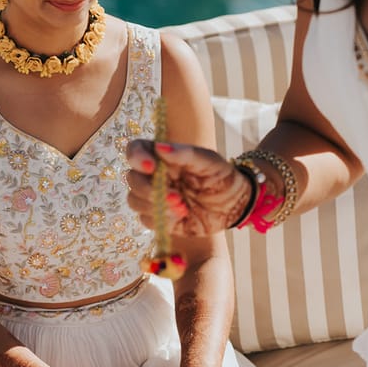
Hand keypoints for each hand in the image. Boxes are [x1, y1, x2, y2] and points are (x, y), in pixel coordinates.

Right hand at [126, 140, 252, 235]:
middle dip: (148, 189)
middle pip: (132, 179)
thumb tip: (160, 147)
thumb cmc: (222, 176)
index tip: (151, 167)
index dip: (136, 157)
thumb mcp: (208, 161)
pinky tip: (181, 216)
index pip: (135, 150)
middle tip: (175, 196)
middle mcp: (154, 176)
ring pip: (135, 200)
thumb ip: (184, 154)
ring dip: (156, 205)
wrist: (235, 204)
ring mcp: (155, 198)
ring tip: (182, 207)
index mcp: (162, 157)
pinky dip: (161, 219)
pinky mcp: (160, 219)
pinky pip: (146, 220)